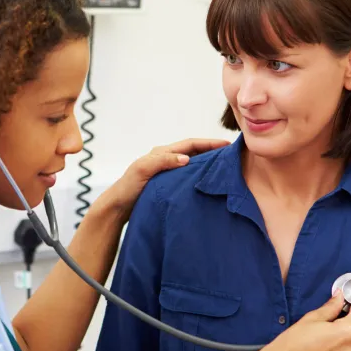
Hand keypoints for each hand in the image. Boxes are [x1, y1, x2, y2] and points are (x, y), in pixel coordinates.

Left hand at [104, 138, 229, 221]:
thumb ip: (162, 161)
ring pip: (192, 166)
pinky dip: (198, 178)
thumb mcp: (143, 170)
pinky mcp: (167, 186)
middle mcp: (165, 161)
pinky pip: (187, 178)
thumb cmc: (128, 187)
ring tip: (224, 169)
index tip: (226, 145)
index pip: (190, 144)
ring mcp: (167, 174)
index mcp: (161, 153)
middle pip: (194, 153)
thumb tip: (186, 158)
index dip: (208, 143)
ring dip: (207, 165)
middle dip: (212, 152)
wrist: (118, 207)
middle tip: (231, 156)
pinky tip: (207, 186)